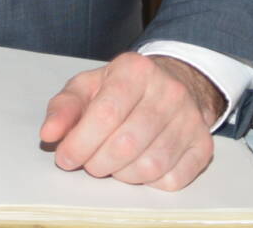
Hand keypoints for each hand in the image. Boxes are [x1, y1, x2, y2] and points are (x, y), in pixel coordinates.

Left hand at [40, 52, 223, 189]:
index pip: (106, 113)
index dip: (80, 142)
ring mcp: (190, 119)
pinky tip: (136, 167)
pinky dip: (148, 182)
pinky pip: (173, 179)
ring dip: (121, 174)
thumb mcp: (86, 87)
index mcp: (134, 69)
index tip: (64, 158)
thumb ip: (63, 108)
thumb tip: (48, 135)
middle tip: (86, 164)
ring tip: (109, 164)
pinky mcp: (204, 145)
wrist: (170, 86)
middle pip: (127, 142)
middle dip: (98, 162)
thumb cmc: (120, 89)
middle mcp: (168, 91)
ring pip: (150, 165)